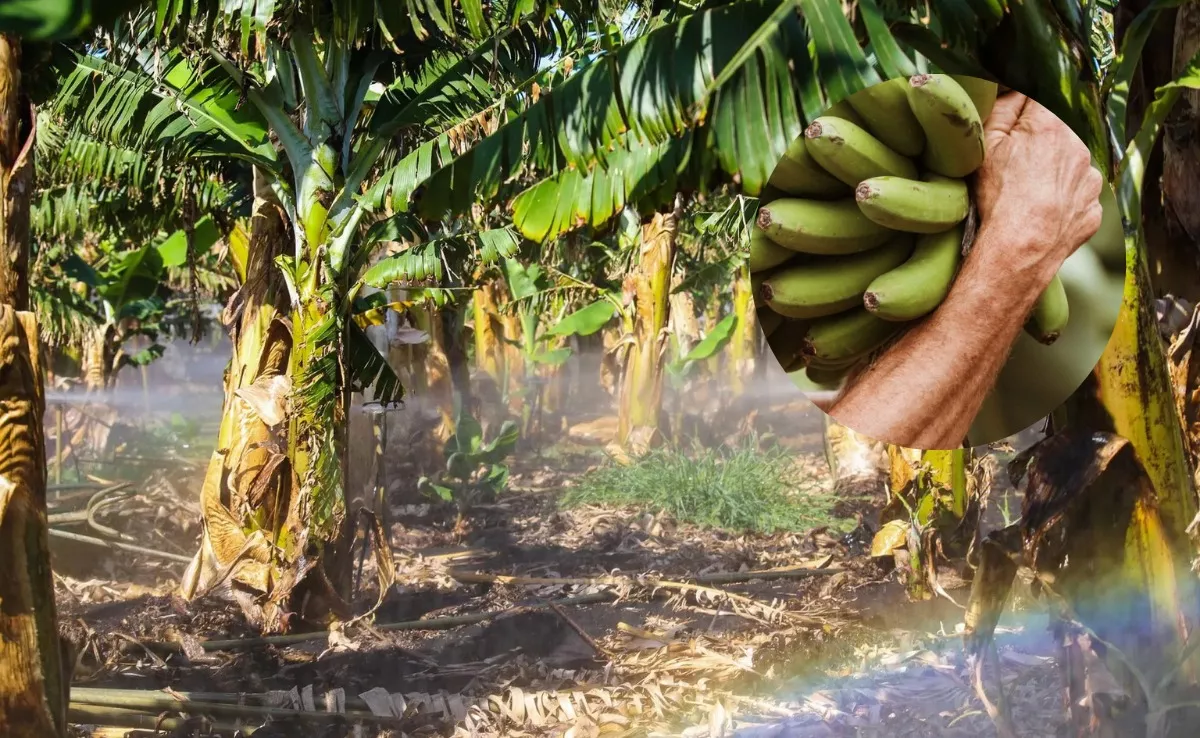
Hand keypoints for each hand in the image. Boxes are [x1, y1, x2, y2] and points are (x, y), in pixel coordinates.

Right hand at [971, 92, 1103, 279]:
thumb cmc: (998, 196)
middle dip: (1038, 142)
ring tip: (1026, 193)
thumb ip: (1001, 107)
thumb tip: (1013, 90)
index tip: (1008, 127)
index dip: (1020, 110)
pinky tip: (1040, 211)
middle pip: (1057, 132)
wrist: (1019, 249)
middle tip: (1013, 165)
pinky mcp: (1093, 209)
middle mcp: (1079, 146)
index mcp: (1052, 124)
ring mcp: (1090, 180)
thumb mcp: (985, 145)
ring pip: (1069, 164)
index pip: (1039, 98)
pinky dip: (1061, 201)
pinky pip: (1077, 196)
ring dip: (1052, 171)